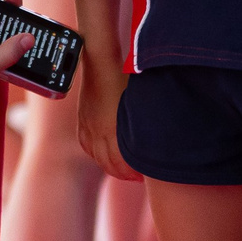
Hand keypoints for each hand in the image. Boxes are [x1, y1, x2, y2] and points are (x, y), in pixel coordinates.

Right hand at [74, 50, 138, 181]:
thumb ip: (145, 120)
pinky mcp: (82, 120)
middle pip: (109, 164)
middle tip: (137, 178)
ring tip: (123, 172)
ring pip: (97, 156)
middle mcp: (98, 131)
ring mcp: (88, 126)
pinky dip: (95, 155)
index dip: (134, 173)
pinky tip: (103, 157)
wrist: (100, 62)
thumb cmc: (125, 76)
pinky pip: (86, 145)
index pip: (123, 162)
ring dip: (110, 167)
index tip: (145, 177)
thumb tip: (159, 134)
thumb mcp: (139, 100)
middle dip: (124, 174)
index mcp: (114, 129)